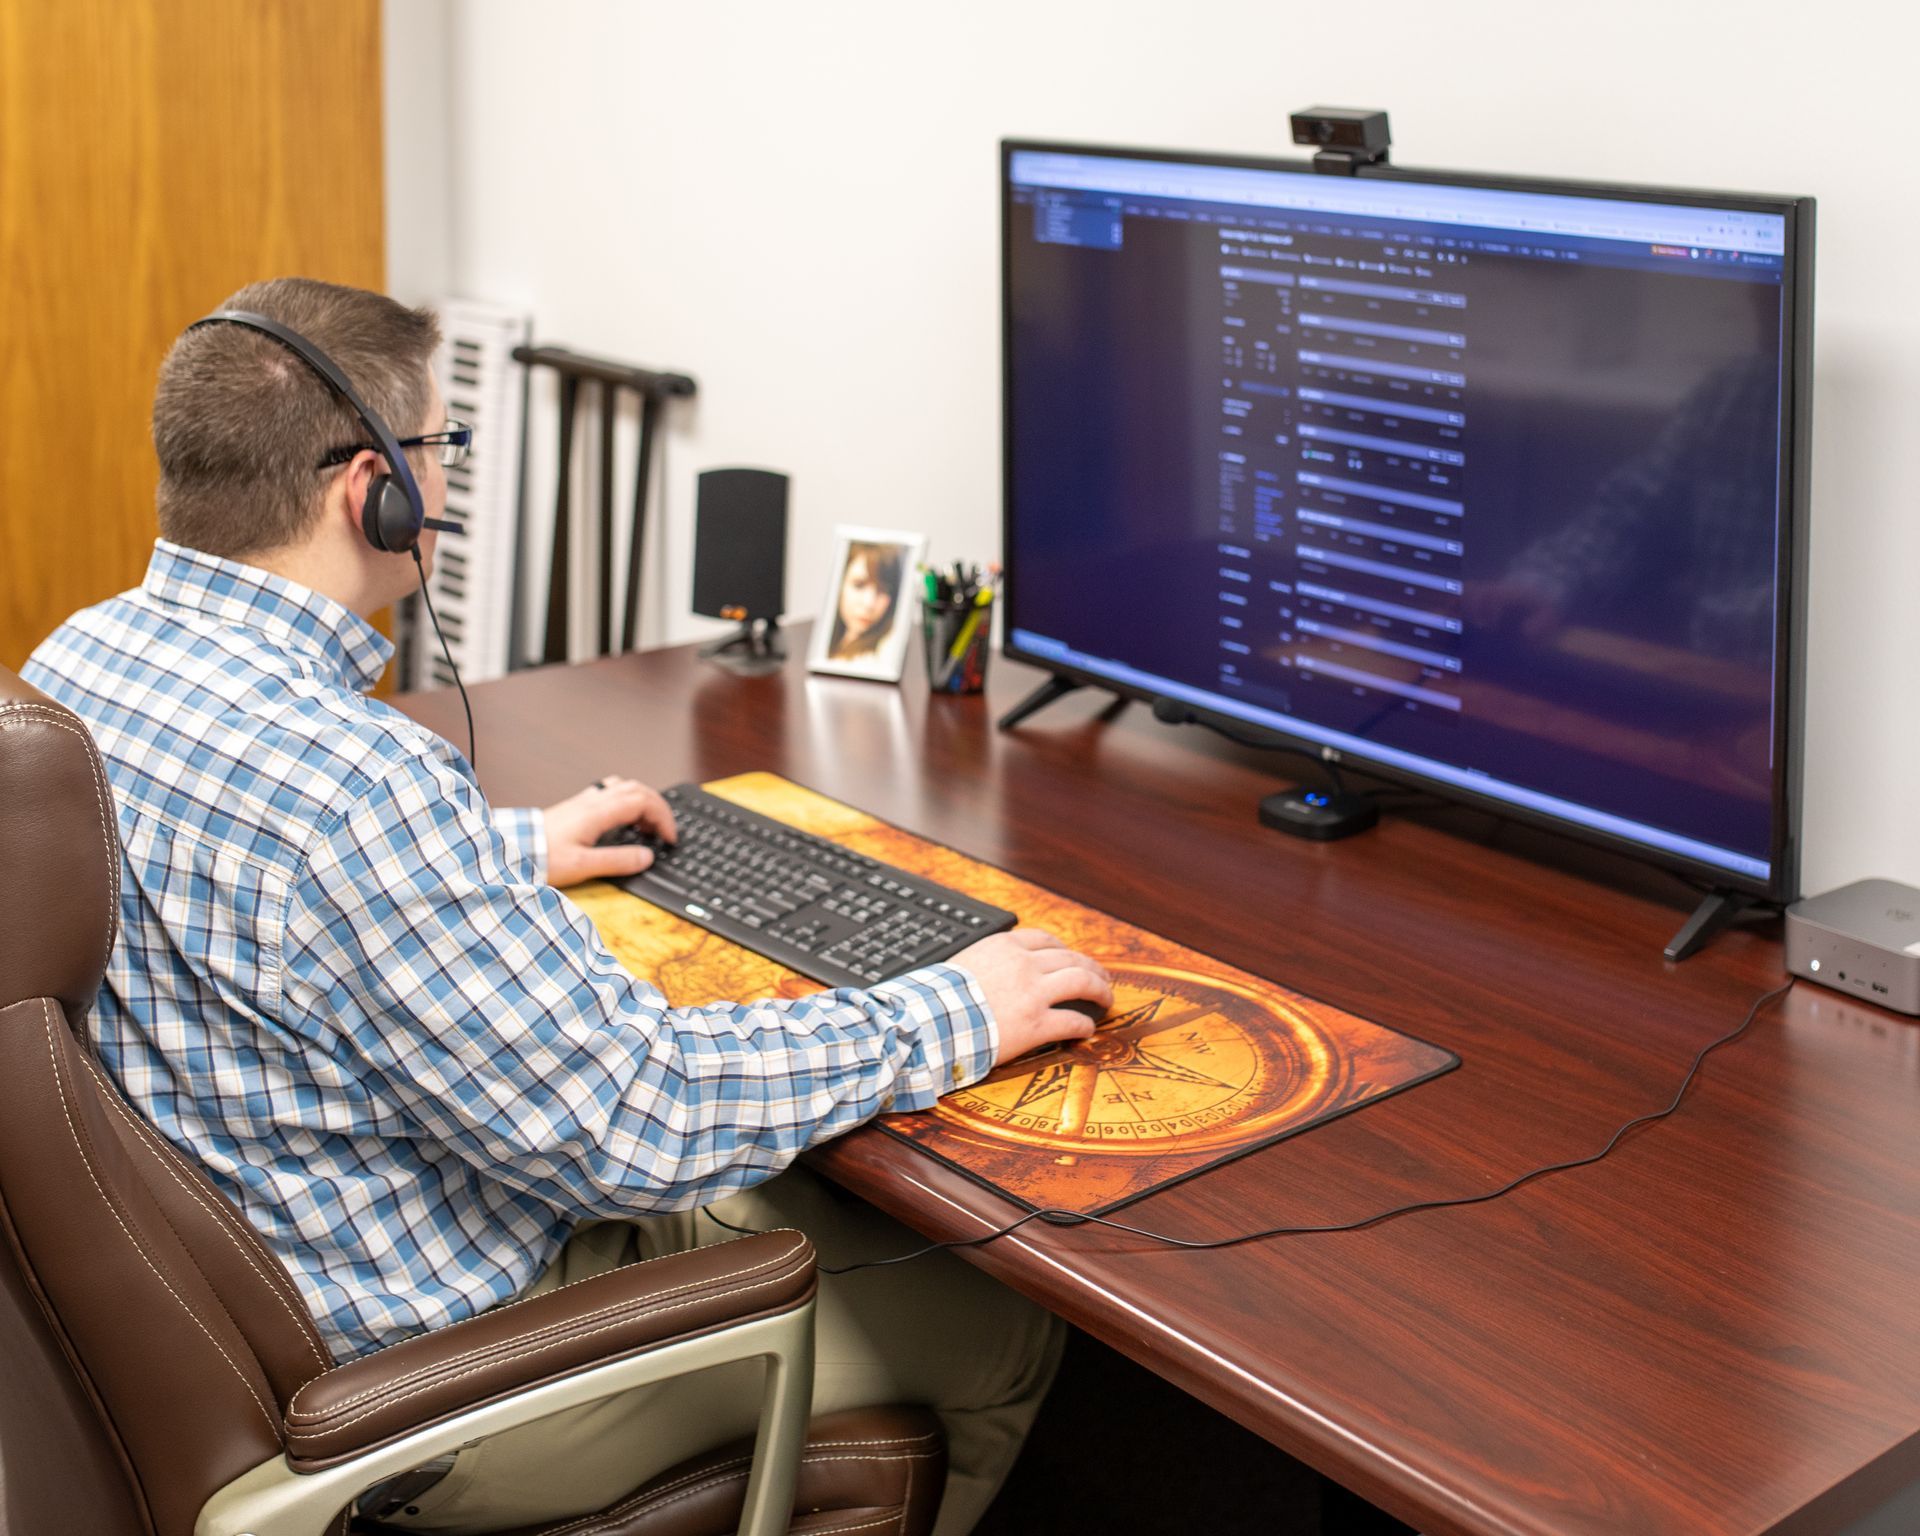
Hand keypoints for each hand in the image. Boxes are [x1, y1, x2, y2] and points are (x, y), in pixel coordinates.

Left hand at [540, 777, 677, 888]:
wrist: (513, 849)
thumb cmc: (542, 857)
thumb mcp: (583, 865)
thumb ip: (618, 860)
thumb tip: (647, 856)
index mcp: (598, 812)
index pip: (642, 801)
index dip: (662, 817)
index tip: (669, 838)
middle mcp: (593, 801)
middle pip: (637, 789)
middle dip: (658, 807)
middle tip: (664, 831)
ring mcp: (584, 801)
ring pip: (624, 787)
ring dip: (643, 801)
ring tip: (647, 826)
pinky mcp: (577, 806)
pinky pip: (610, 792)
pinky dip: (627, 801)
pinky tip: (623, 820)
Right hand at [950, 928, 1114, 1064]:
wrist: (930, 1021)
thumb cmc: (938, 997)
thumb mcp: (963, 961)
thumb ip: (987, 961)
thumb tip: (990, 968)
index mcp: (1005, 947)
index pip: (1045, 940)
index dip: (1064, 949)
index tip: (1070, 957)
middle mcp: (1024, 965)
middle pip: (1071, 959)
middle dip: (1092, 968)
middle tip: (1101, 977)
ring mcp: (1033, 994)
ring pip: (1081, 982)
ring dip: (1100, 990)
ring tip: (1106, 999)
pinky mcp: (1036, 1025)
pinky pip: (1072, 1022)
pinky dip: (1084, 1025)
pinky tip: (1088, 1029)